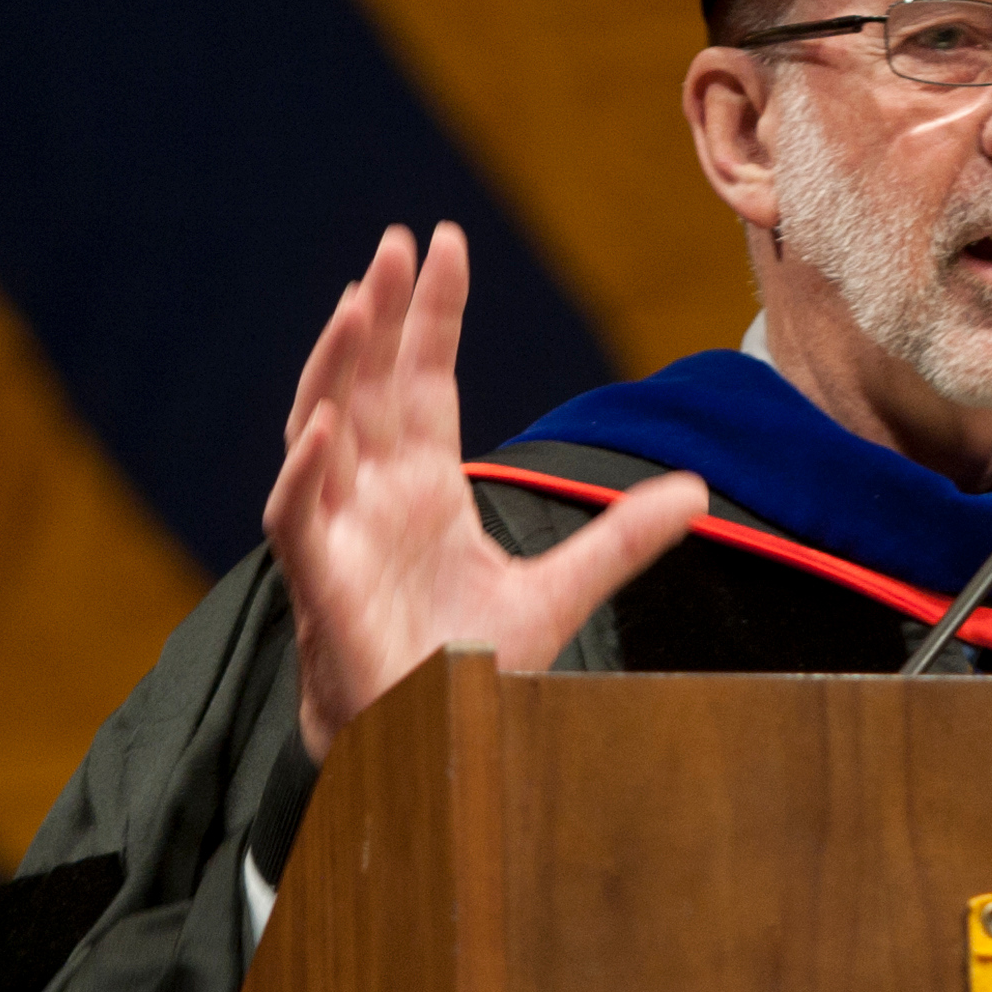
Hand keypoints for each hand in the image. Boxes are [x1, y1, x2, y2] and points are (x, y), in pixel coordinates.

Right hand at [261, 221, 704, 760]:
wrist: (427, 750)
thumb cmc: (465, 670)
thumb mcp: (561, 593)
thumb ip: (621, 541)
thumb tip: (697, 489)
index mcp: (422, 486)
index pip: (425, 379)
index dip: (432, 313)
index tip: (447, 242)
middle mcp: (374, 494)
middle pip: (371, 384)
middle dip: (378, 312)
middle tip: (396, 241)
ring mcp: (339, 532)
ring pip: (321, 427)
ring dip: (333, 365)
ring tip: (354, 299)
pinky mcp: (317, 583)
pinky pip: (294, 516)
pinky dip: (302, 470)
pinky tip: (321, 425)